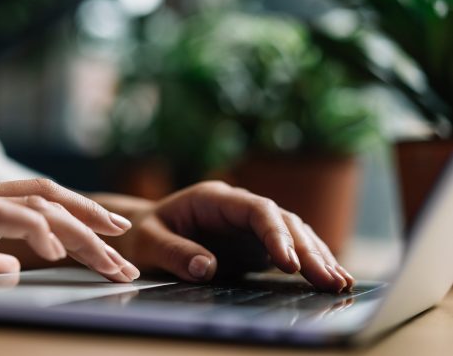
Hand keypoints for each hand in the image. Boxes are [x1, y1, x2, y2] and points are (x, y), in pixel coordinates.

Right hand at [0, 179, 138, 281]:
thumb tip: (15, 269)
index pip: (42, 199)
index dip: (80, 212)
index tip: (111, 232)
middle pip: (51, 200)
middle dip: (94, 223)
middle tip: (126, 247)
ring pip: (40, 206)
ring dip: (81, 234)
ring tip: (111, 261)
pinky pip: (6, 217)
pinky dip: (37, 231)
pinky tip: (56, 255)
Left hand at [97, 181, 354, 291]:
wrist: (144, 232)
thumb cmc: (143, 234)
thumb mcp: (148, 242)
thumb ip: (174, 252)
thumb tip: (206, 268)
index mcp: (214, 199)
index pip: (256, 209)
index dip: (276, 233)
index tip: (289, 262)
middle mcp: (237, 207)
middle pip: (282, 220)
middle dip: (307, 249)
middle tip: (328, 279)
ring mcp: (248, 224)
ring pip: (292, 232)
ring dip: (316, 255)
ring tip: (339, 282)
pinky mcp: (253, 243)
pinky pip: (288, 248)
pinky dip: (308, 262)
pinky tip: (330, 278)